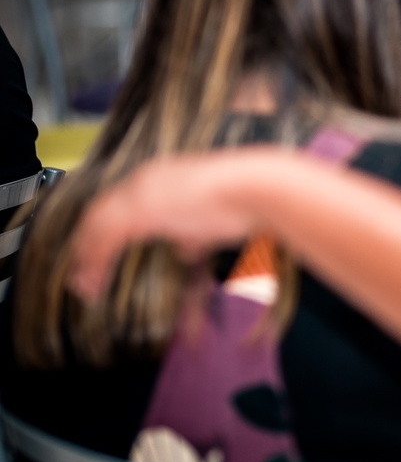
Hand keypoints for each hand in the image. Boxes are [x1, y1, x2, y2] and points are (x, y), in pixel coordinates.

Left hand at [67, 150, 274, 304]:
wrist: (257, 189)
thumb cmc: (247, 201)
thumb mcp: (213, 220)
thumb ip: (193, 233)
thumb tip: (184, 248)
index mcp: (162, 177)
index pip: (122, 202)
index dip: (107, 230)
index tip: (102, 253)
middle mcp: (146, 180)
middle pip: (102, 212)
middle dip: (89, 243)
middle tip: (83, 272)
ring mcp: (142, 194)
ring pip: (97, 225)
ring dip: (87, 256)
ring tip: (84, 284)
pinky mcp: (142, 211)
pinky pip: (106, 239)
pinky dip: (95, 260)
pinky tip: (93, 280)